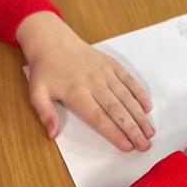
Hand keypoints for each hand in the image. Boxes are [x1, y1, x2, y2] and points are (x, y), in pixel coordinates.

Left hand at [18, 12, 154, 151]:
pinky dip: (139, 93)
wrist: (52, 40)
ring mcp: (105, 72)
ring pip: (126, 97)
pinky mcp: (111, 64)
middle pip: (117, 110)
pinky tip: (147, 107)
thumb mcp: (36, 92)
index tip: (126, 146)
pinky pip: (129, 80)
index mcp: (76, 92)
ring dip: (139, 115)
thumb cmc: (45, 69)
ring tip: (150, 131)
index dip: (114, 132)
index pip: (98, 117)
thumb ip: (45, 114)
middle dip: (133, 129)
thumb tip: (53, 134)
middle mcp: (94, 83)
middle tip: (145, 145)